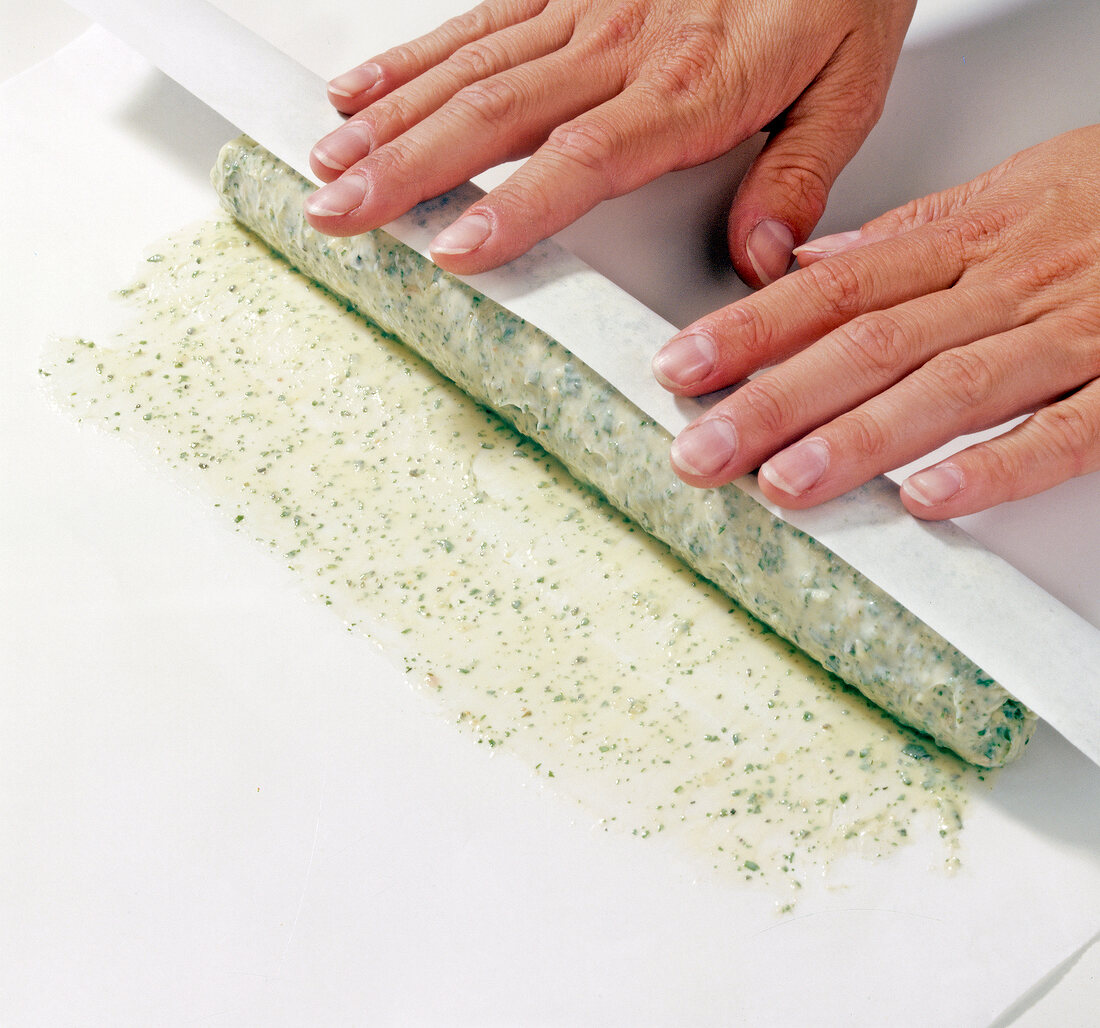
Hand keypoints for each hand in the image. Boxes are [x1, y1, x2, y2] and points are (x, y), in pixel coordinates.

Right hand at [304, 0, 914, 284]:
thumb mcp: (851, 84)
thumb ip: (798, 174)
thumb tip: (759, 260)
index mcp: (689, 86)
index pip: (584, 158)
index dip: (514, 206)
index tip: (454, 249)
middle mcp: (621, 44)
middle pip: (495, 113)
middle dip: (406, 168)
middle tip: (338, 213)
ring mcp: (583, 5)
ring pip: (469, 67)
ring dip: (390, 118)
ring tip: (327, 164)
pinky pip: (478, 18)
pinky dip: (412, 55)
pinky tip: (363, 85)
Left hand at [652, 126, 1099, 519]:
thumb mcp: (1006, 192)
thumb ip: (908, 237)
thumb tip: (813, 265)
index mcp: (965, 239)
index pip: (832, 287)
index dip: (750, 330)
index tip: (681, 368)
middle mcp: (1003, 285)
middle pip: (868, 344)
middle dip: (774, 401)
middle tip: (702, 451)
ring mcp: (1069, 334)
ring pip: (948, 386)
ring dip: (860, 438)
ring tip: (785, 484)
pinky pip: (1067, 427)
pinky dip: (999, 464)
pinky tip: (931, 499)